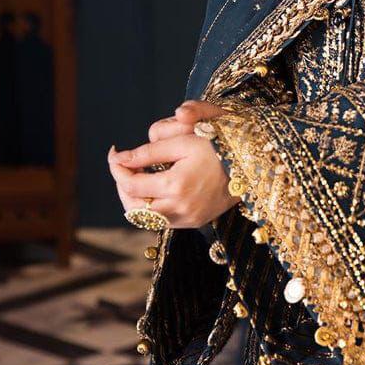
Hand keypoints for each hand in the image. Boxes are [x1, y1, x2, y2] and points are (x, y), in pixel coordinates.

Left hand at [108, 99, 237, 228]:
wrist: (248, 163)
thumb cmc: (217, 146)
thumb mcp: (183, 141)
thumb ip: (148, 152)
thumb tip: (120, 159)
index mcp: (175, 185)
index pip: (130, 184)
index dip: (117, 169)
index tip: (115, 154)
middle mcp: (179, 208)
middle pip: (133, 208)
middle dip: (122, 187)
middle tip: (122, 167)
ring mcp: (187, 219)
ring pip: (145, 218)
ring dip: (135, 200)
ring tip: (137, 178)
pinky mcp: (193, 223)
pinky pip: (162, 220)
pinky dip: (152, 207)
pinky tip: (155, 189)